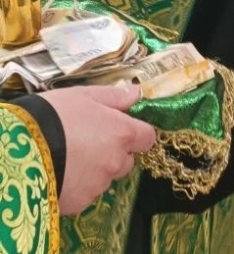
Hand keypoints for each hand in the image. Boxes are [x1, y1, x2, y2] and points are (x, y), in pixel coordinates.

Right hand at [44, 83, 155, 214]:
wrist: (22, 149)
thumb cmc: (55, 116)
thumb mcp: (85, 95)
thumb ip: (114, 96)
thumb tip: (136, 94)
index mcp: (122, 133)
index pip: (147, 138)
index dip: (137, 133)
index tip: (123, 129)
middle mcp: (115, 161)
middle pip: (126, 160)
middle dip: (115, 153)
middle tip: (90, 142)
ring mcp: (98, 185)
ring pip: (106, 178)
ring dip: (96, 170)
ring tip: (71, 157)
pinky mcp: (79, 202)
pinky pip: (86, 194)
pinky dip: (79, 186)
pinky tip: (61, 172)